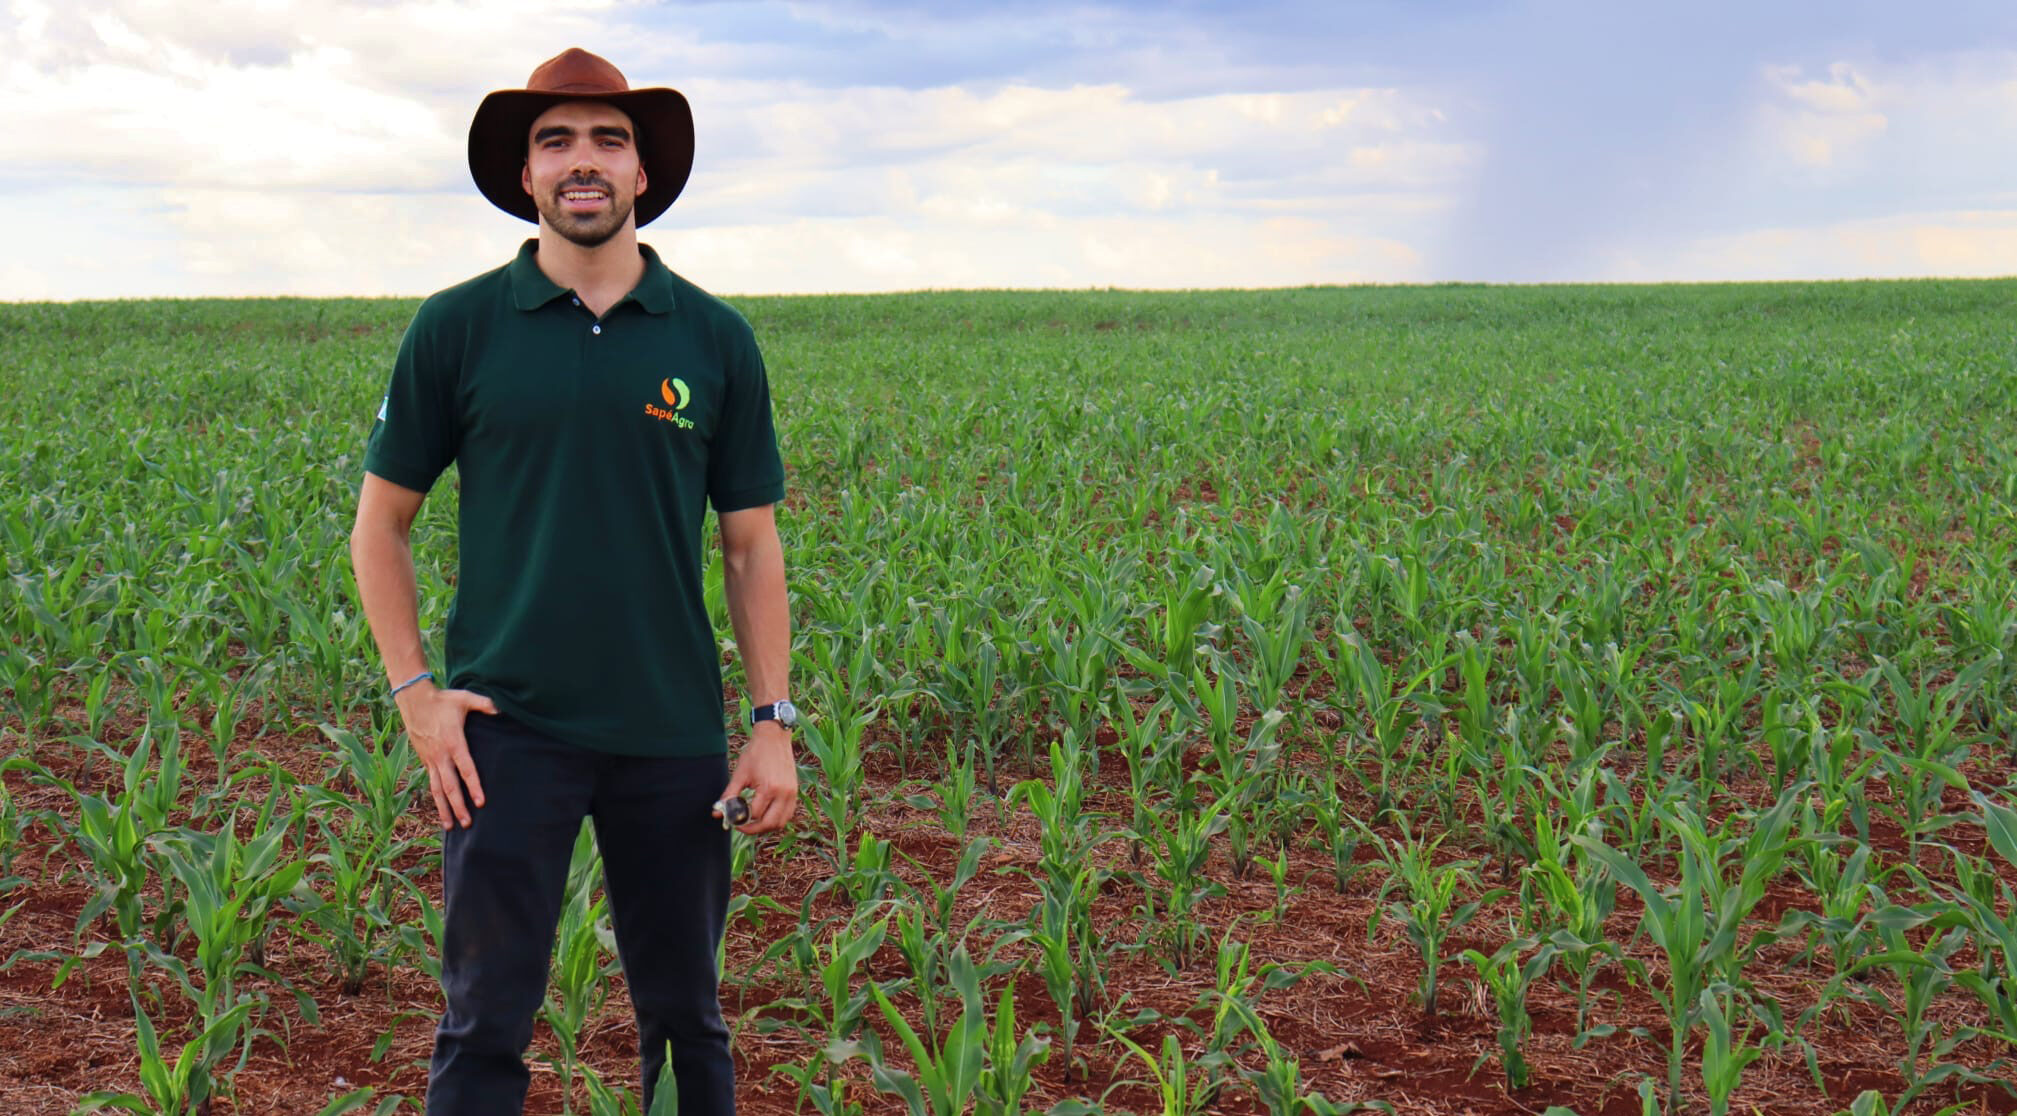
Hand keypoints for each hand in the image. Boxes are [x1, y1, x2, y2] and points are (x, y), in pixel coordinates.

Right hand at [393, 682, 496, 828]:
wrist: (414, 699)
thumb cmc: (443, 700)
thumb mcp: (465, 698)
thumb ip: (484, 704)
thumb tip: (501, 710)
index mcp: (454, 743)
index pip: (466, 769)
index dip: (474, 786)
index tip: (481, 802)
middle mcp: (441, 755)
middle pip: (450, 786)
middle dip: (459, 806)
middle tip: (467, 823)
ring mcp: (431, 759)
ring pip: (438, 789)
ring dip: (444, 809)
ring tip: (451, 827)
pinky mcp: (425, 760)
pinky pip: (432, 783)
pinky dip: (436, 798)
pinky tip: (441, 810)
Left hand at [717, 723, 796, 834]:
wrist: (774, 738)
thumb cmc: (756, 753)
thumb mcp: (740, 774)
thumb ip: (729, 795)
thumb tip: (717, 813)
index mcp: (769, 788)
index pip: (754, 814)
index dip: (741, 820)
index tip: (732, 819)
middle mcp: (783, 793)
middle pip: (769, 824)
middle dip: (753, 829)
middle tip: (741, 826)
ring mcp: (791, 794)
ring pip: (781, 823)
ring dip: (766, 827)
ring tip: (753, 823)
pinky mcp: (795, 792)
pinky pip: (787, 814)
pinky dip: (777, 819)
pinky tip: (766, 815)